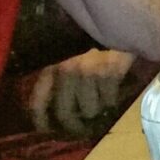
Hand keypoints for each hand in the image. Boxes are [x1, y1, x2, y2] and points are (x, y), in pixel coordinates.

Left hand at [24, 48, 143, 137]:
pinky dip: (112, 100)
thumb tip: (56, 112)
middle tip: (81, 129)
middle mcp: (67, 70)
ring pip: (90, 111)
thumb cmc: (93, 48)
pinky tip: (113, 90)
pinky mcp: (109, 73)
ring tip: (101, 100)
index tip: (46, 132)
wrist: (120, 28)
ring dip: (97, 109)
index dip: (40, 121)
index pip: (38, 101)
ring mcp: (89, 72)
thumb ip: (59, 80)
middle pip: (65, 114)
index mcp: (53, 67)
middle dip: (74, 126)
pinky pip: (109, 102)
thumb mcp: (70, 61)